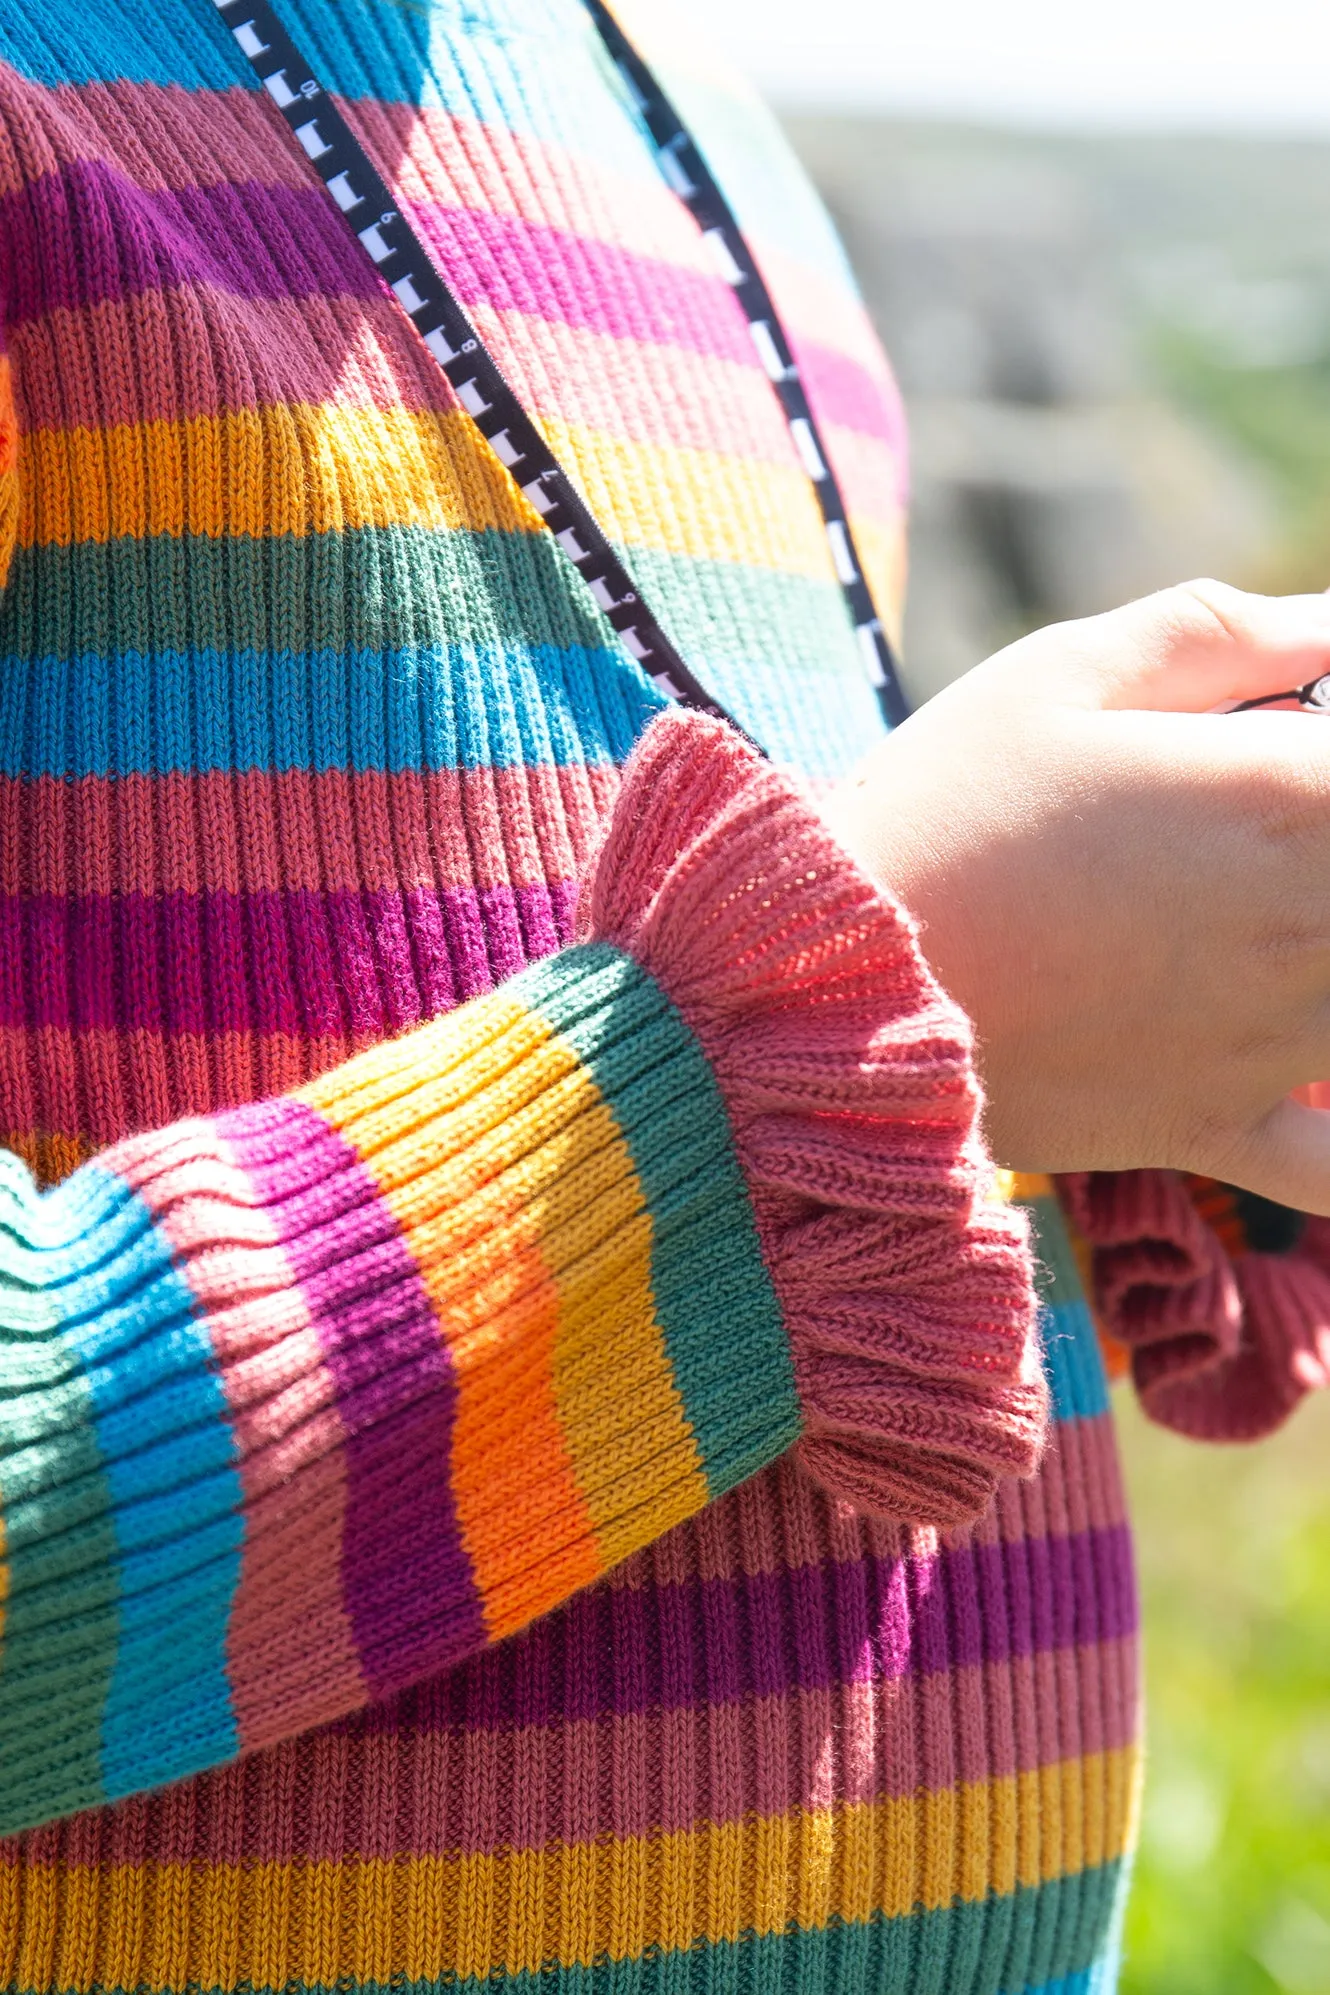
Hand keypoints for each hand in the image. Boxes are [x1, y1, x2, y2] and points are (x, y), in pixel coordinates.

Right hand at [824, 581, 1329, 1212]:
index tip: (1277, 740)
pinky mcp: (1216, 1126)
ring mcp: (1273, 1039)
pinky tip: (1312, 1082)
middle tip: (1229, 829)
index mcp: (1286, 792)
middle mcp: (1313, 922)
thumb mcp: (1058, 677)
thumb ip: (1219, 636)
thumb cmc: (942, 807)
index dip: (1322, 739)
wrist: (827, 982)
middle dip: (1313, 843)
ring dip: (1321, 952)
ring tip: (1208, 916)